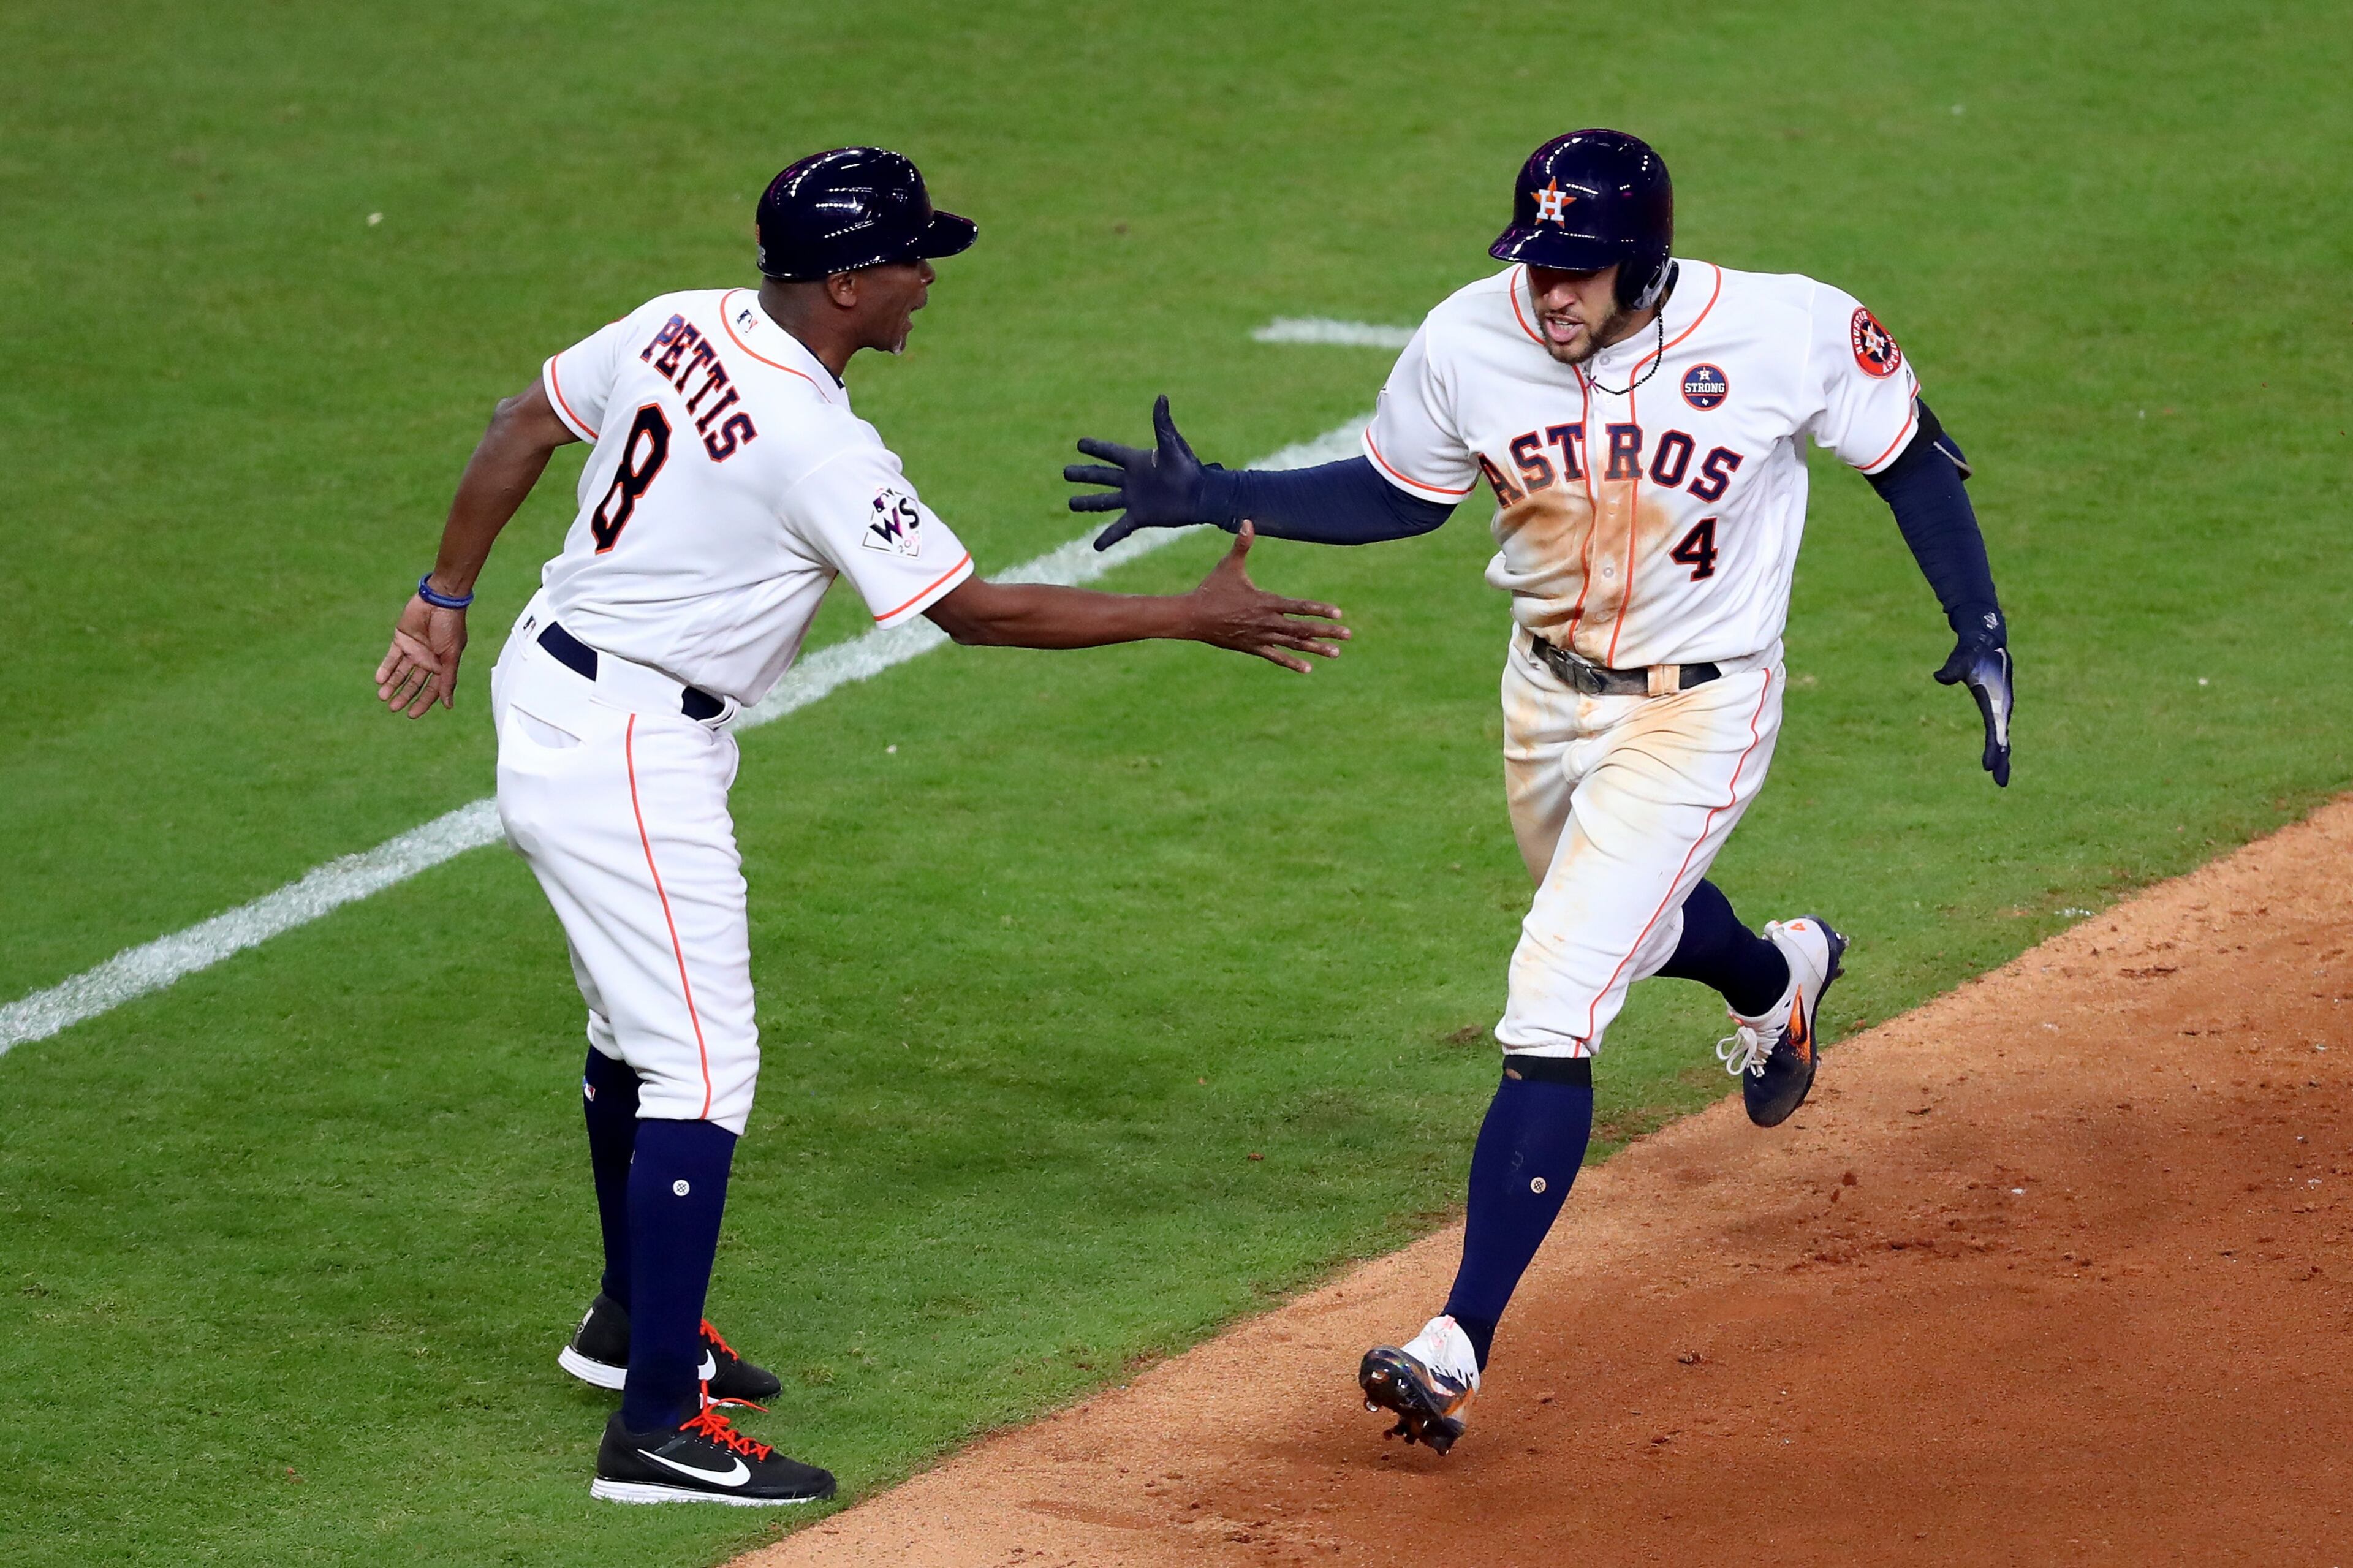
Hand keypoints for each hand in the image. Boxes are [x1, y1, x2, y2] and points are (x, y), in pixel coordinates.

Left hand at [375, 594, 468, 717]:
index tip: (411, 715)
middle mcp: (427, 660)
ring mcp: (413, 650)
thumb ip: (448, 680)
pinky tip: (379, 679)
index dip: (422, 703)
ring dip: (392, 684)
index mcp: (442, 665)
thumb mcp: (451, 656)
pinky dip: (385, 669)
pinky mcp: (401, 640)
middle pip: (413, 683)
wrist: (439, 600)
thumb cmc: (450, 626)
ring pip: (400, 673)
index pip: (431, 690)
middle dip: (403, 696)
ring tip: (382, 696)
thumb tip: (447, 705)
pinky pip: (391, 658)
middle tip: (392, 707)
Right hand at [1066, 394, 1213, 550]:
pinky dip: (1108, 537)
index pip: (1110, 452)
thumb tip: (1161, 397)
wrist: (1202, 495)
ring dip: (1087, 503)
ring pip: (1104, 501)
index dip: (1095, 448)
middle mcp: (1132, 480)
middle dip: (1083, 474)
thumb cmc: (1189, 468)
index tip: (1079, 443)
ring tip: (1070, 504)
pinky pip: (1119, 527)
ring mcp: (1134, 499)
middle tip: (1065, 472)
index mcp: (1137, 461)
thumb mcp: (1172, 445)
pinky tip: (1096, 548)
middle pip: (1101, 476)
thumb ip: (1162, 423)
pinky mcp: (1140, 516)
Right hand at [1185, 523, 1347, 671]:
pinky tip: (1307, 669)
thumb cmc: (1211, 589)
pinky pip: (1276, 657)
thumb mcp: (1228, 565)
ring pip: (1293, 645)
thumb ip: (1242, 544)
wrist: (1193, 617)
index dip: (1319, 610)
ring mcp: (1260, 637)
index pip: (1299, 608)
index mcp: (1266, 602)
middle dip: (1327, 631)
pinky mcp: (1252, 648)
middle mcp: (1267, 622)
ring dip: (1315, 649)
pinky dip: (1291, 663)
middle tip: (1348, 635)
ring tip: (1336, 653)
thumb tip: (1247, 521)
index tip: (1339, 613)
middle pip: (1303, 629)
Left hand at [1934, 628, 2011, 786]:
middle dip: (2002, 759)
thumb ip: (1954, 668)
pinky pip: (1999, 731)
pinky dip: (1999, 746)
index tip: (1988, 766)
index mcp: (1995, 699)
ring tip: (2001, 780)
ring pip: (2004, 737)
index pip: (1995, 728)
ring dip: (2003, 757)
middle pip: (2004, 738)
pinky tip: (1996, 759)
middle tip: (2000, 782)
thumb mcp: (1963, 657)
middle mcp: (2001, 706)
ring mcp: (2000, 708)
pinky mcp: (1996, 707)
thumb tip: (1939, 677)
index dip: (1993, 747)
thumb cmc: (1972, 650)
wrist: (1986, 640)